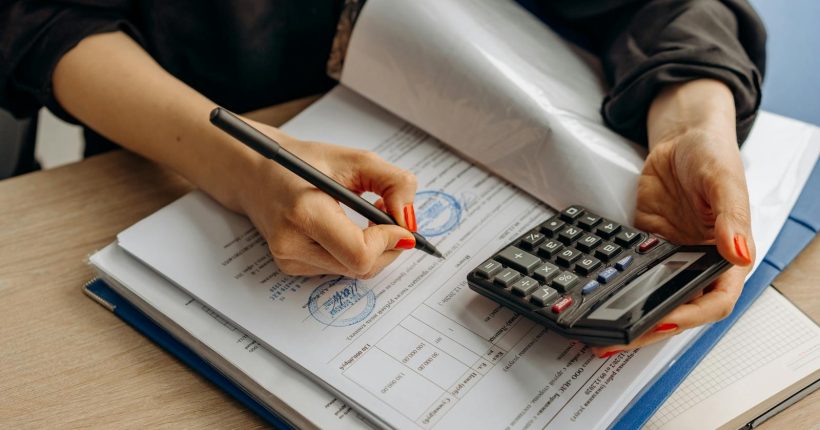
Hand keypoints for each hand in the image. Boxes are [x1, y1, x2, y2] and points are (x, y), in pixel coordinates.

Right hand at [237, 121, 418, 277]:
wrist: (256, 171)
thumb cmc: (305, 162)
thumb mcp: (355, 159)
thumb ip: (393, 184)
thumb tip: (410, 220)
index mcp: (304, 212)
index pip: (360, 253)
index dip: (389, 241)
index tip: (401, 224)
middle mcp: (292, 244)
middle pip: (362, 268)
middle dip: (387, 246)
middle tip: (389, 217)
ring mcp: (289, 260)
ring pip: (354, 271)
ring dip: (373, 249)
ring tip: (367, 218)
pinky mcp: (291, 267)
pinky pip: (339, 268)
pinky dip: (354, 252)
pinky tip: (346, 228)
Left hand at [591, 80, 754, 357]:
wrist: (680, 139)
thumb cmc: (711, 155)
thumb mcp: (723, 180)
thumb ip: (730, 216)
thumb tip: (738, 252)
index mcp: (727, 257)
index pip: (714, 301)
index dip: (689, 316)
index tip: (662, 322)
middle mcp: (698, 264)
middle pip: (677, 309)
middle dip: (648, 329)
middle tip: (616, 340)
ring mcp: (669, 258)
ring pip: (651, 297)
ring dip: (629, 316)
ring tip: (600, 333)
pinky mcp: (645, 248)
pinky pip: (630, 274)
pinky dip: (615, 289)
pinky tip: (595, 298)